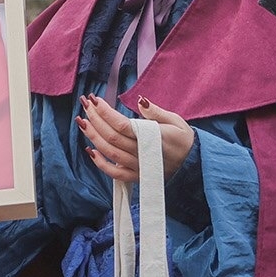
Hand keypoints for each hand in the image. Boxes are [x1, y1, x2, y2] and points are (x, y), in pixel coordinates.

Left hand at [76, 94, 193, 183]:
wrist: (193, 165)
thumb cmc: (183, 140)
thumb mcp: (175, 120)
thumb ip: (156, 112)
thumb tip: (140, 101)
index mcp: (153, 137)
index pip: (122, 124)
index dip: (105, 112)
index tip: (94, 100)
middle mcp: (142, 152)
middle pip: (112, 136)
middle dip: (95, 119)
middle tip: (85, 104)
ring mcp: (138, 166)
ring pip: (109, 152)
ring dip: (93, 137)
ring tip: (83, 122)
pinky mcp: (136, 177)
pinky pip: (114, 173)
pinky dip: (100, 163)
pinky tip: (90, 150)